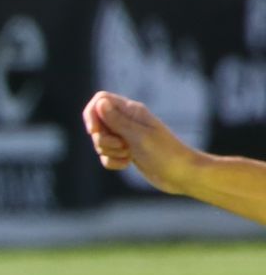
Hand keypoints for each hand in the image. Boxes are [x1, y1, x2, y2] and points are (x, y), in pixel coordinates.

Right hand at [84, 90, 201, 193]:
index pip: (101, 100)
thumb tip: (100, 103)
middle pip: (97, 124)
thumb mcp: (139, 136)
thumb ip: (117, 120)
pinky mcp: (126, 153)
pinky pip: (106, 156)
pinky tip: (127, 164)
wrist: (182, 174)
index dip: (92, 114)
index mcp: (132, 111)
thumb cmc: (166, 153)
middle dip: (102, 139)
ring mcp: (126, 137)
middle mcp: (127, 122)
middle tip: (122, 145)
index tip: (95, 131)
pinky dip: (112, 162)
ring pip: (100, 142)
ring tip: (129, 155)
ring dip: (109, 152)